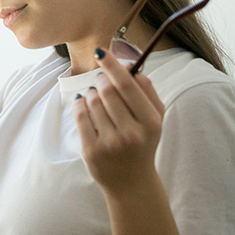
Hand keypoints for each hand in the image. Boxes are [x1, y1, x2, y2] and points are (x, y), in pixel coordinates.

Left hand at [74, 48, 166, 195]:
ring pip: (92, 101)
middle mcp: (131, 132)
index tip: (101, 52)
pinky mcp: (92, 150)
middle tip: (101, 82)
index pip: (127, 85)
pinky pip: (80, 116)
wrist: (132, 182)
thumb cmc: (143, 144)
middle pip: (107, 90)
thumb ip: (148, 93)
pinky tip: (83, 103)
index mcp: (150, 122)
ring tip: (96, 98)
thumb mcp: (155, 121)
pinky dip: (79, 105)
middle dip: (101, 81)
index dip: (112, 66)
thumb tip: (134, 68)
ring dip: (91, 94)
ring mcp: (110, 143)